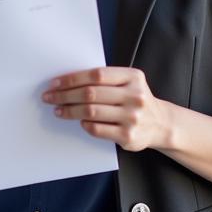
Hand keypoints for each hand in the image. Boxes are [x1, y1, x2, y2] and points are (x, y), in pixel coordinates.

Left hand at [42, 66, 172, 152]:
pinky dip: (84, 124)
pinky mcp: (129, 136)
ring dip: (70, 110)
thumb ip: (105, 79)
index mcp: (132, 77)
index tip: (54, 83)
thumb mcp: (128, 82)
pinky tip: (78, 121)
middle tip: (49, 97)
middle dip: (65, 95)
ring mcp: (132, 117)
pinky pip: (98, 129)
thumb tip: (68, 80)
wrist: (161, 124)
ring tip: (58, 110)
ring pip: (91, 112)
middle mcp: (134, 96)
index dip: (72, 79)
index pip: (96, 75)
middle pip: (90, 93)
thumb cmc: (135, 99)